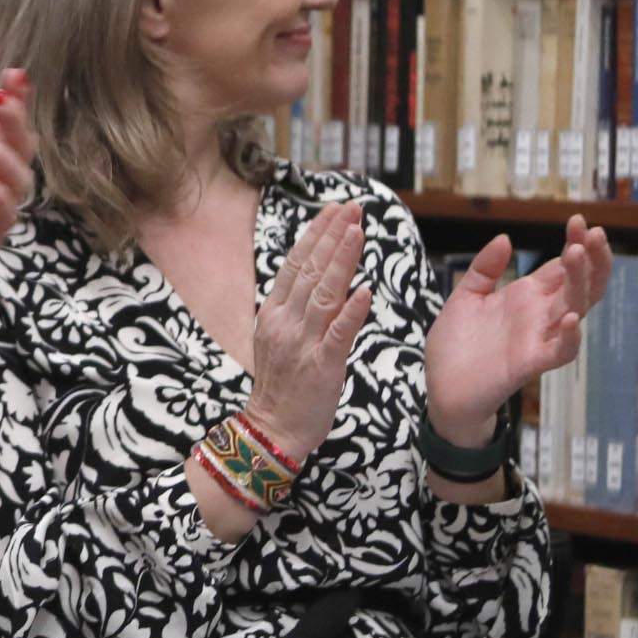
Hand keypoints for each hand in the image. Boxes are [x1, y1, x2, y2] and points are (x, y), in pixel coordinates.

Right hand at [248, 199, 373, 464]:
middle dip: (333, 236)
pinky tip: (364, 290)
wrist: (272, 430)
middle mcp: (285, 323)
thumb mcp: (278, 339)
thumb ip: (296, 310)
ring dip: (343, 260)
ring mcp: (303, 344)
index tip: (333, 210)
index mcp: (273, 314)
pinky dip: (352, 311)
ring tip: (358, 231)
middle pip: (311, 271)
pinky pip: (339, 334)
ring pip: (325, 294)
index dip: (316, 234)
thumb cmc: (281, 386)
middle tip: (352, 207)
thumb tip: (320, 279)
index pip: (295, 264)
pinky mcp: (322, 367)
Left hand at [423, 217, 611, 443]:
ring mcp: (538, 338)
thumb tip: (505, 238)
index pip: (561, 266)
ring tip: (579, 253)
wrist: (441, 388)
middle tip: (594, 231)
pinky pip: (560, 351)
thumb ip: (484, 269)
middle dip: (591, 257)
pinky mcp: (529, 363)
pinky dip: (569, 337)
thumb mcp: (466, 297)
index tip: (579, 220)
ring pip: (575, 308)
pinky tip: (570, 317)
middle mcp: (539, 315)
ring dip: (582, 282)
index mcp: (527, 296)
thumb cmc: (456, 345)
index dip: (575, 244)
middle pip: (578, 284)